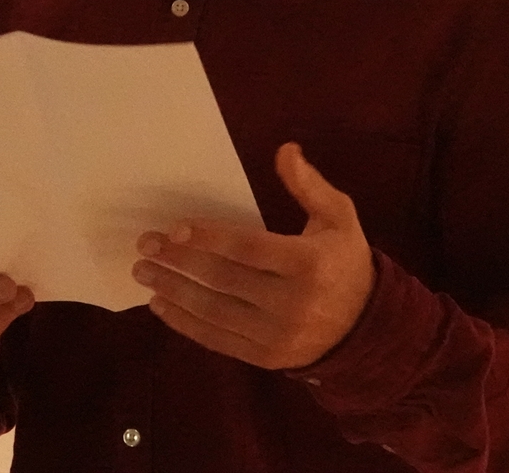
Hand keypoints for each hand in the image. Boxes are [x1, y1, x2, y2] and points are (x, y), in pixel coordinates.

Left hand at [131, 142, 373, 369]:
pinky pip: (217, 340)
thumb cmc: (344, 261)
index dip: (209, 238)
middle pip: (224, 279)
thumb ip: (309, 185)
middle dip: (179, 261)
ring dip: (173, 291)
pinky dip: (185, 323)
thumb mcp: (338, 217)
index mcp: (309, 263)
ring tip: (143, 272)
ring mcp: (277, 335)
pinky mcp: (265, 358)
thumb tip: (284, 150)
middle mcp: (292, 303)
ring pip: (214, 312)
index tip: (174, 228)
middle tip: (146, 245)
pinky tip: (161, 304)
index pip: (248, 248)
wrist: (364, 328)